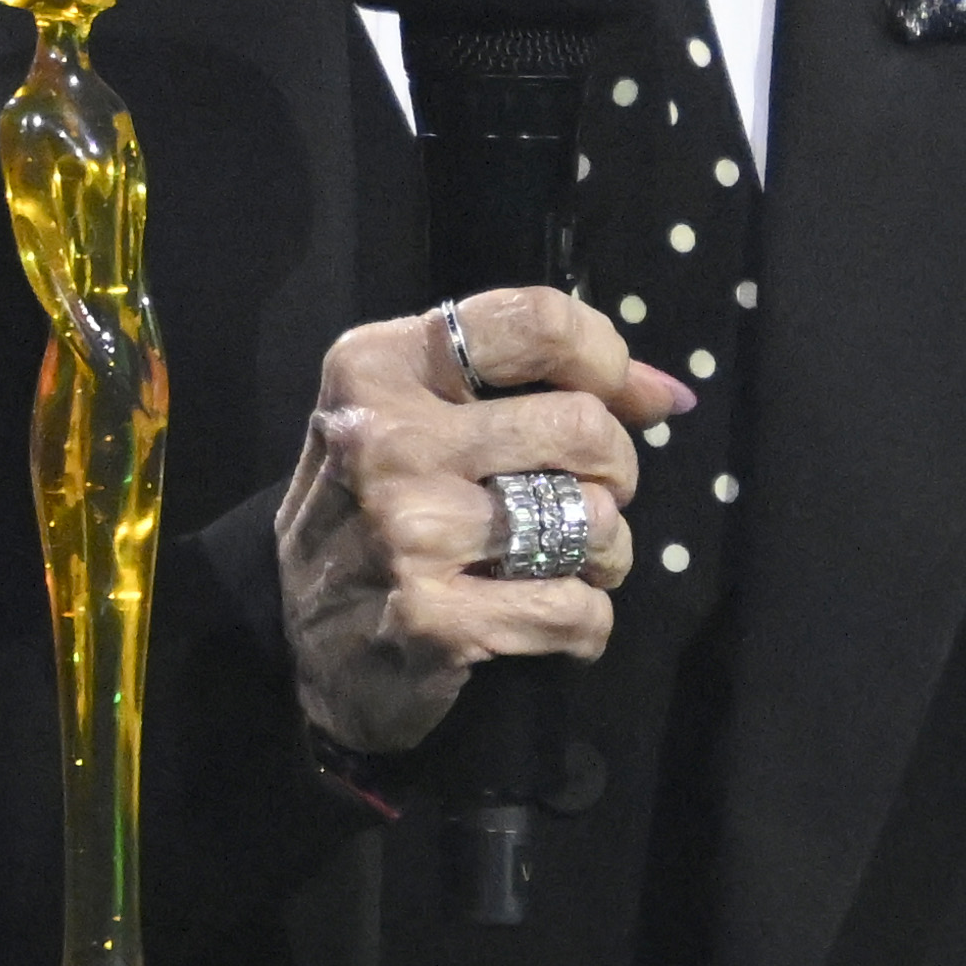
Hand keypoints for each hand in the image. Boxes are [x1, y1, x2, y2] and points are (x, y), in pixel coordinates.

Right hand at [276, 286, 692, 758]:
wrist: (295, 645)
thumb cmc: (372, 513)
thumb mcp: (416, 418)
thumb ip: (530, 386)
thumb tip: (670, 396)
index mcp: (376, 367)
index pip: (536, 320)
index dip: (605, 357)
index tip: (613, 396)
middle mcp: (385, 439)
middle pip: (583, 425)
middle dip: (614, 468)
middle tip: (584, 495)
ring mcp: (409, 531)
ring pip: (593, 520)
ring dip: (603, 552)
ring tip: (562, 562)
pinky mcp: (435, 620)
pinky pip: (578, 609)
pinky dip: (584, 623)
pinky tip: (545, 619)